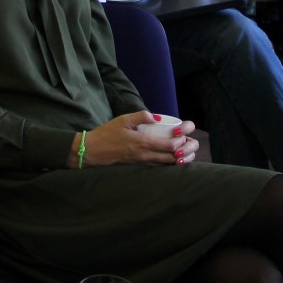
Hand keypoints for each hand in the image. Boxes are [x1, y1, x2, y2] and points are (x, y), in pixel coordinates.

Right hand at [79, 112, 198, 165]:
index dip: (181, 141)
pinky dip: (168, 162)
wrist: (91, 152)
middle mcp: (144, 155)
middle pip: (171, 158)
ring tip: (186, 151)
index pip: (169, 146)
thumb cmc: (106, 134)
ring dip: (178, 158)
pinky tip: (172, 157)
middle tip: (191, 143)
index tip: (185, 133)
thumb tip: (157, 117)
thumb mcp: (123, 120)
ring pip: (166, 164)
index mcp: (142, 143)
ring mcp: (142, 162)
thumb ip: (141, 116)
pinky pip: (157, 165)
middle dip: (184, 151)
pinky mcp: (138, 166)